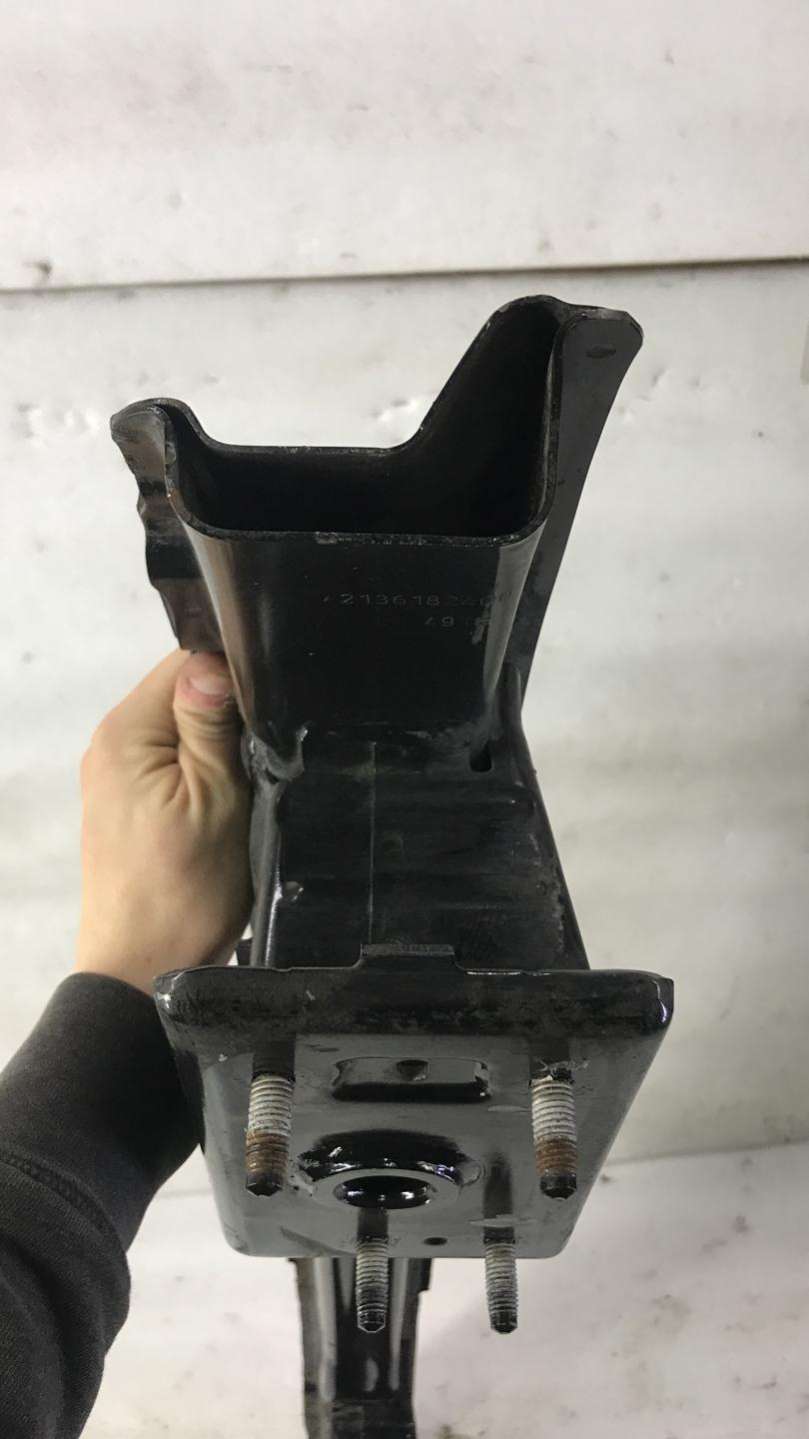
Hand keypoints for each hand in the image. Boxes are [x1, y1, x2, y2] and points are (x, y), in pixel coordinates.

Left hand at [75, 650, 252, 994]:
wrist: (145, 971)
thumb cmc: (185, 892)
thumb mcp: (217, 797)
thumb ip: (211, 723)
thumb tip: (213, 660)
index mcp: (125, 733)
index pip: (186, 660)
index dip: (236, 673)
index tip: (272, 708)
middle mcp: (111, 745)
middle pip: (184, 692)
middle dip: (230, 711)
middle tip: (268, 748)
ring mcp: (117, 776)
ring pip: (183, 728)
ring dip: (221, 745)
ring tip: (252, 776)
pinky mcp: (130, 803)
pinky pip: (174, 761)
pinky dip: (206, 771)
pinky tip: (230, 797)